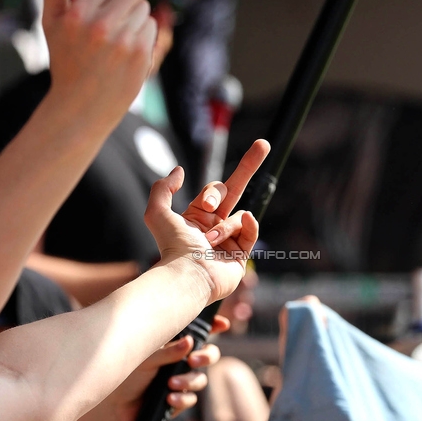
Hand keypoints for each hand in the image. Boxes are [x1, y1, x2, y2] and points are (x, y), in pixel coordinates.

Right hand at [42, 0, 180, 132]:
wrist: (81, 107)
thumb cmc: (66, 60)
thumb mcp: (51, 21)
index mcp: (77, 15)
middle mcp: (101, 27)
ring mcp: (124, 42)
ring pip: (145, 9)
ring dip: (136, 17)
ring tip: (116, 41)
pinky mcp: (141, 56)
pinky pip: (152, 28)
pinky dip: (143, 34)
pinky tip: (126, 52)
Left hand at [111, 315, 230, 420]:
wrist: (117, 404)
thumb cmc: (129, 373)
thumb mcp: (146, 358)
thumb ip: (168, 351)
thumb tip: (190, 342)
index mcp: (174, 343)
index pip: (199, 331)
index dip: (214, 325)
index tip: (222, 324)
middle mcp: (181, 360)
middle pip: (209, 354)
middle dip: (207, 356)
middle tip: (193, 360)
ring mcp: (182, 380)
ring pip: (200, 378)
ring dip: (189, 381)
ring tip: (171, 384)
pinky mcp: (180, 400)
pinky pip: (191, 398)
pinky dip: (182, 398)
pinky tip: (169, 399)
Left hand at [144, 140, 269, 303]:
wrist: (186, 276)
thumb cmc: (171, 247)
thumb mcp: (157, 212)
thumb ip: (163, 188)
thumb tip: (179, 169)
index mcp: (198, 216)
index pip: (215, 190)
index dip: (213, 193)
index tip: (207, 205)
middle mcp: (215, 225)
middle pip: (236, 188)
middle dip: (249, 166)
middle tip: (264, 144)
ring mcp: (230, 240)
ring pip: (239, 216)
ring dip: (224, 227)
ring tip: (210, 243)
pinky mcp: (240, 255)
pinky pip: (251, 232)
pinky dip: (249, 226)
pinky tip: (243, 224)